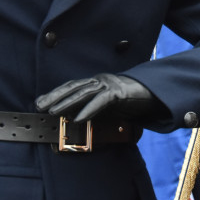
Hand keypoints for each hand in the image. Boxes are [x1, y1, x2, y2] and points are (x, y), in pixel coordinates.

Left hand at [36, 74, 165, 124]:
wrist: (160, 94)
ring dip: (67, 102)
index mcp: (98, 82)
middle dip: (55, 96)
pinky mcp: (121, 92)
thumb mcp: (111, 107)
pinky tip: (78, 119)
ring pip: (85, 92)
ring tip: (53, 112)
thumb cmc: (135, 102)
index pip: (73, 86)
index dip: (56, 92)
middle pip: (74, 86)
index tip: (40, 101)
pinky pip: (102, 101)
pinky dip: (89, 110)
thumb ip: (96, 110)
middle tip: (40, 106)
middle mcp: (102, 80)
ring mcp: (111, 84)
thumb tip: (76, 119)